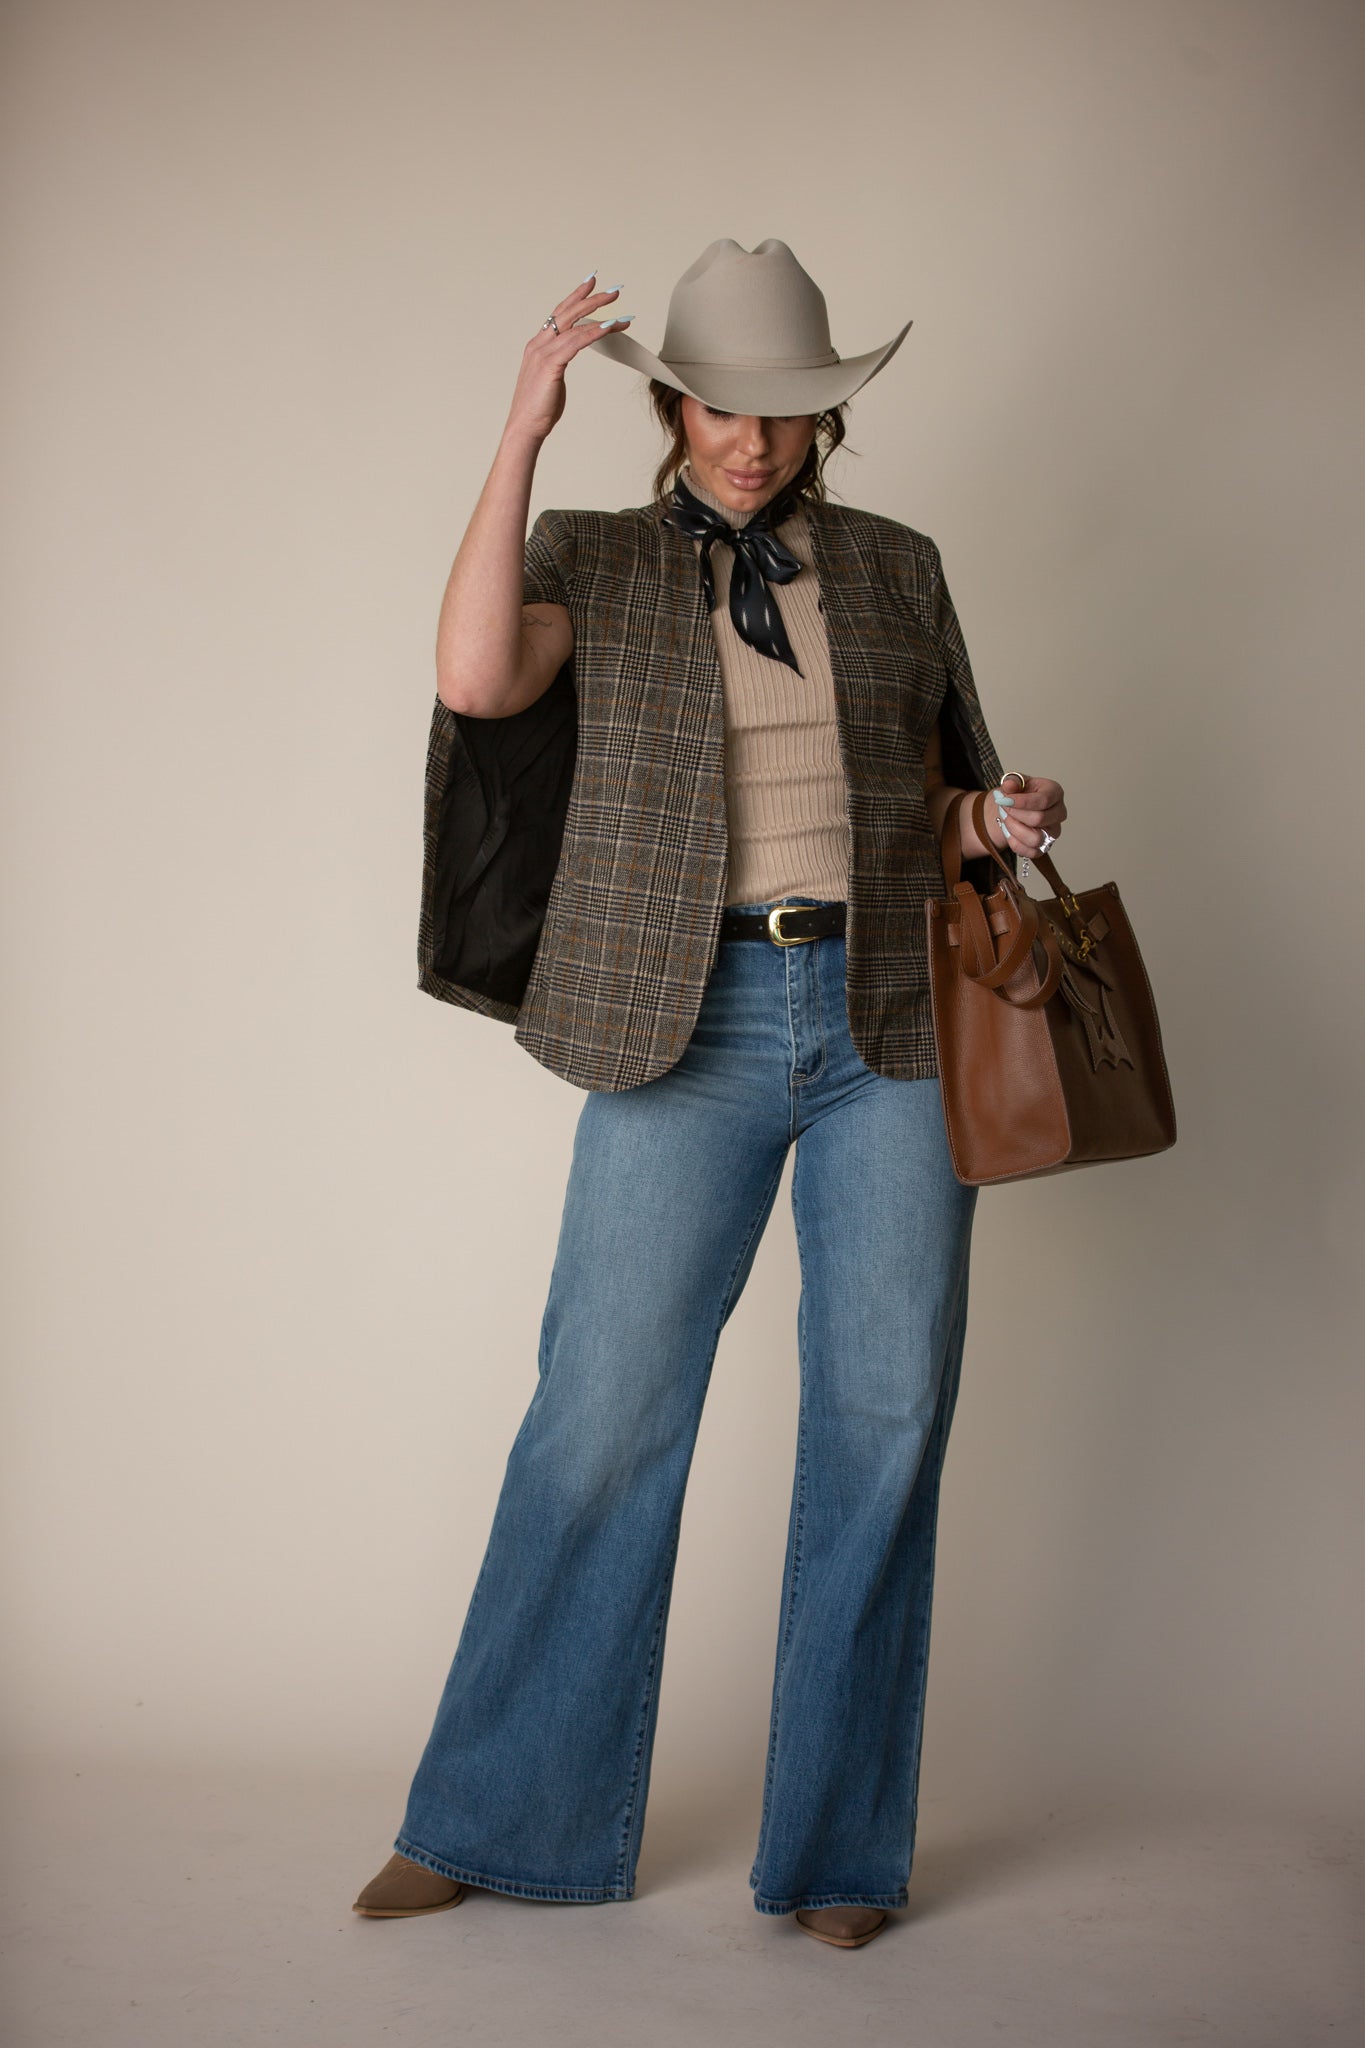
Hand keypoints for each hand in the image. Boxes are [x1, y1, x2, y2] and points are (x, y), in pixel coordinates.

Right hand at [503, 273, 634, 446]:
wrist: (524, 427)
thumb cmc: (538, 409)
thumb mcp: (550, 379)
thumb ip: (558, 362)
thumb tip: (568, 356)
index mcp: (537, 346)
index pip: (558, 314)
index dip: (575, 297)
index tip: (591, 283)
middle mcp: (539, 344)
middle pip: (568, 313)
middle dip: (591, 298)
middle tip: (614, 290)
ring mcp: (543, 353)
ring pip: (574, 324)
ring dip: (599, 314)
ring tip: (619, 309)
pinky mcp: (551, 365)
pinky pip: (577, 342)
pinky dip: (594, 333)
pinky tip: (609, 327)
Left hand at [983, 773, 1066, 858]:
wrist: (1017, 807)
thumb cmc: (1021, 793)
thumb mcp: (1015, 782)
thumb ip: (1012, 781)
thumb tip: (1009, 785)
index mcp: (1055, 792)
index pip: (1043, 800)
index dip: (1021, 802)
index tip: (1004, 800)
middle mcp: (1059, 813)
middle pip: (1038, 819)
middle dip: (1015, 814)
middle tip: (1003, 808)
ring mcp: (1054, 832)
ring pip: (1035, 838)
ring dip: (1014, 829)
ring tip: (1006, 819)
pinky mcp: (1045, 847)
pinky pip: (1031, 852)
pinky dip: (1015, 843)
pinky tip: (1009, 831)